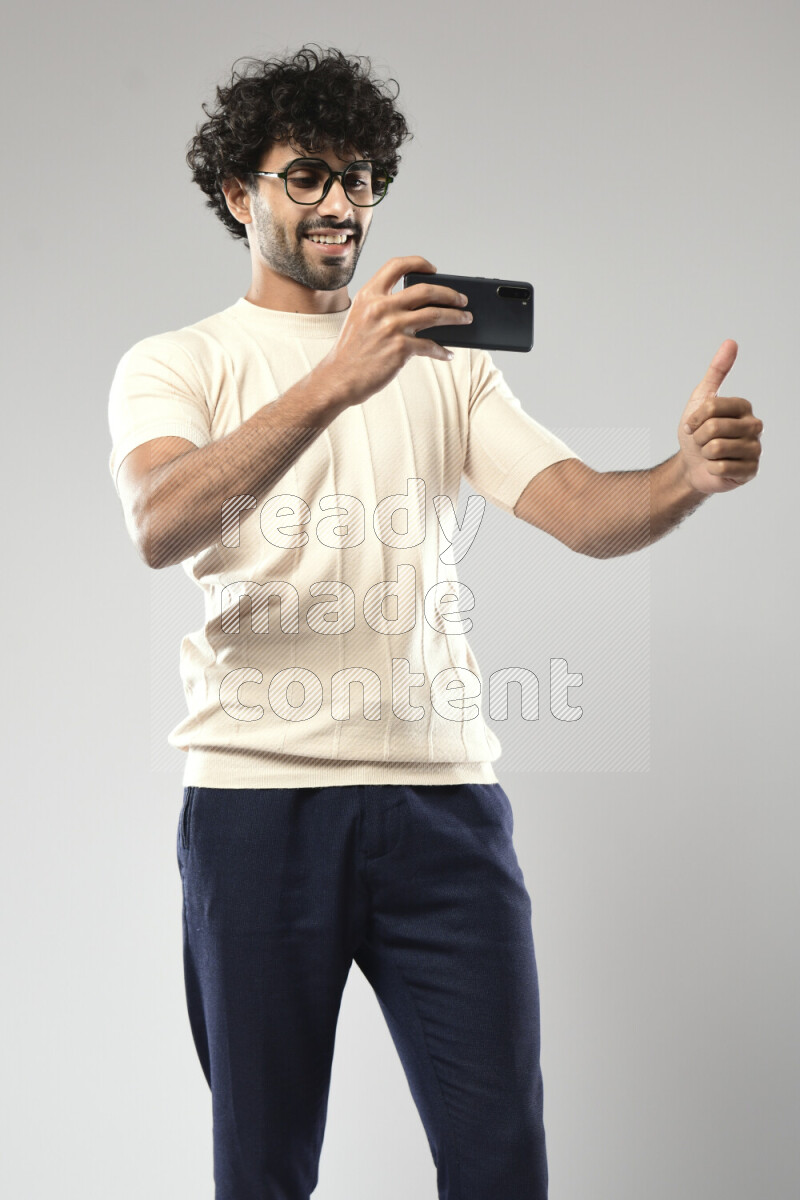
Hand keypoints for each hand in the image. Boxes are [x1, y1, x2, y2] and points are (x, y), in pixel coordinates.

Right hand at [318, 256, 471, 406]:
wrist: (338, 378)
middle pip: (425, 290)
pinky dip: (443, 351)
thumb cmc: (351, 351)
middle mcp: (381, 307)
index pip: (397, 265)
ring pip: (435, 315)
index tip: (433, 269)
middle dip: (450, 293)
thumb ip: (382, 306)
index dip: (419, 263)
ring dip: (456, 316)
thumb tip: (420, 307)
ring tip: (466, 319)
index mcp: (369, 295)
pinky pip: (430, 346)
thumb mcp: (360, 318)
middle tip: (462, 299)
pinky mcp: (400, 349)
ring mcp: (392, 327)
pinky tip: (448, 354)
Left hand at [677, 340, 762, 493]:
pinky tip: (715, 467)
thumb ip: (716, 371)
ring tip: (709, 454)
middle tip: (702, 442)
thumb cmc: (697, 432)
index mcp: (743, 406)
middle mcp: (754, 426)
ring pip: (717, 448)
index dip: (694, 418)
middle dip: (699, 437)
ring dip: (705, 453)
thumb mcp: (701, 399)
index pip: (712, 406)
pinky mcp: (750, 470)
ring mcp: (754, 449)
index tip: (692, 425)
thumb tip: (731, 342)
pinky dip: (711, 469)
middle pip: (714, 427)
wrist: (691, 465)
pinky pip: (722, 467)